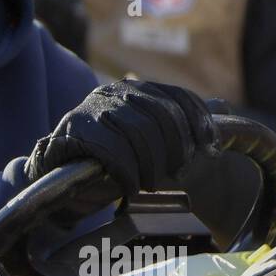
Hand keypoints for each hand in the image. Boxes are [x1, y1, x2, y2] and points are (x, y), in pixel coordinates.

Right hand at [25, 79, 219, 196]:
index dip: (198, 121)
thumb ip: (175, 125)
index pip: (176, 96)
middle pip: (161, 114)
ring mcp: (92, 107)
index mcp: (133, 88)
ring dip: (150, 163)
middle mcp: (114, 90)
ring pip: (138, 131)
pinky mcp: (74, 129)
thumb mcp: (143, 143)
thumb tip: (223, 106)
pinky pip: (111, 149)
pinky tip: (129, 187)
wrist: (52, 178)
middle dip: (175, 147)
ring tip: (150, 184)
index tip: (210, 149)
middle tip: (176, 174)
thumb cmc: (102, 164)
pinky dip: (125, 172)